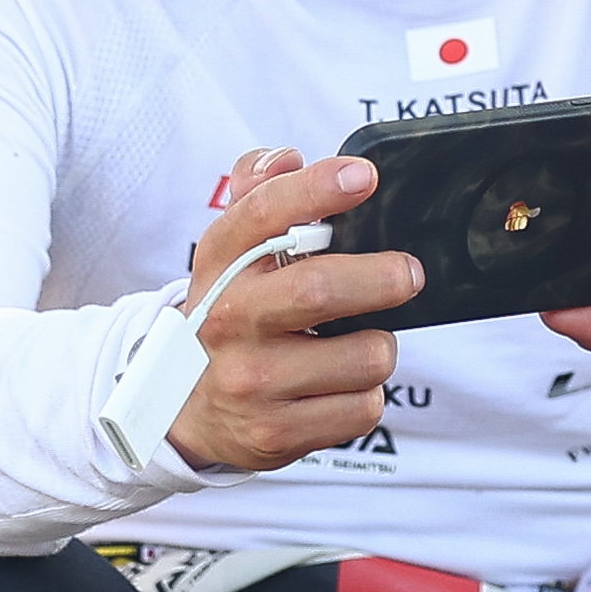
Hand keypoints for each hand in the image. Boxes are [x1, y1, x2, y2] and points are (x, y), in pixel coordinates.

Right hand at [164, 145, 423, 473]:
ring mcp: (252, 382)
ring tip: (356, 344)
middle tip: (407, 274)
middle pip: (319, 289)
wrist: (183, 412)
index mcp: (220, 266)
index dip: (316, 189)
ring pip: (362, 356)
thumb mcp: (228, 256)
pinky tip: (338, 387)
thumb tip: (289, 157)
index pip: (263, 214)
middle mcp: (229, 322)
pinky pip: (361, 408)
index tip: (363, 178)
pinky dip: (365, 396)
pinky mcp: (276, 434)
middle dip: (382, 278)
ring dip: (377, 347)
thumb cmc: (227, 319)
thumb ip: (258, 195)